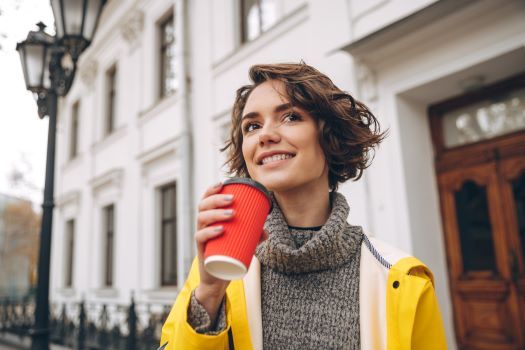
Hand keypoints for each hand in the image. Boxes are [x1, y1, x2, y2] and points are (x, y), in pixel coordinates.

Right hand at [193, 182, 268, 319]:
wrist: (218, 277)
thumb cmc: (228, 253)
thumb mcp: (242, 242)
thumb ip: (253, 236)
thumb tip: (266, 232)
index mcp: (209, 218)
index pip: (206, 199)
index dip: (212, 189)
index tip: (223, 183)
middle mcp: (202, 225)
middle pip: (204, 206)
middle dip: (217, 199)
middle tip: (233, 199)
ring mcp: (201, 236)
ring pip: (202, 219)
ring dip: (216, 213)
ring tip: (232, 214)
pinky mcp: (202, 249)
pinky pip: (201, 238)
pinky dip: (210, 232)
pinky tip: (220, 230)